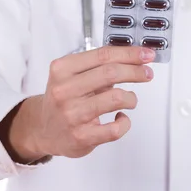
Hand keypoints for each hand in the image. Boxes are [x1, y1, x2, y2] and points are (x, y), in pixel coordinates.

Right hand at [7, 46, 155, 161]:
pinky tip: (121, 118)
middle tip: (147, 73)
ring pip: (116, 98)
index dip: (129, 53)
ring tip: (130, 100)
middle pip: (111, 73)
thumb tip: (135, 58)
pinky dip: (125, 122)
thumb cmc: (64, 100)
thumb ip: (99, 66)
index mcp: (62, 70)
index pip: (103, 55)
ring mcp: (72, 114)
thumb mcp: (72, 75)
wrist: (43, 129)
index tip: (146, 54)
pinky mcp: (81, 136)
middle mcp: (64, 90)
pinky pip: (115, 128)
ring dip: (131, 98)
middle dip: (135, 71)